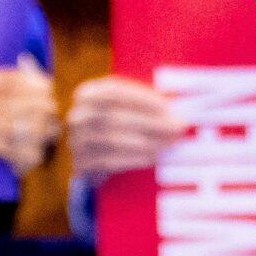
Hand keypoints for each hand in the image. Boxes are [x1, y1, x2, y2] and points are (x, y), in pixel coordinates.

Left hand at [0, 61, 59, 174]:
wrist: (46, 153)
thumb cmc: (22, 119)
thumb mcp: (19, 96)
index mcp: (42, 87)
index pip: (7, 81)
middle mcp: (45, 108)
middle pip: (1, 102)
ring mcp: (41, 133)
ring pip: (0, 125)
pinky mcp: (31, 155)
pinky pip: (1, 147)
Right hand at [66, 74, 182, 181]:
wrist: (96, 153)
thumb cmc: (121, 123)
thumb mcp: (127, 105)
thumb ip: (146, 101)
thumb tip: (179, 104)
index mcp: (87, 94)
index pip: (115, 92)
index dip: (143, 99)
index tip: (170, 107)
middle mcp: (77, 116)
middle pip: (117, 117)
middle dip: (153, 122)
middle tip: (179, 127)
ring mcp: (76, 141)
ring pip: (114, 140)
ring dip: (148, 142)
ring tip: (171, 143)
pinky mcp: (81, 163)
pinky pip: (110, 162)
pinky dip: (135, 160)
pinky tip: (155, 157)